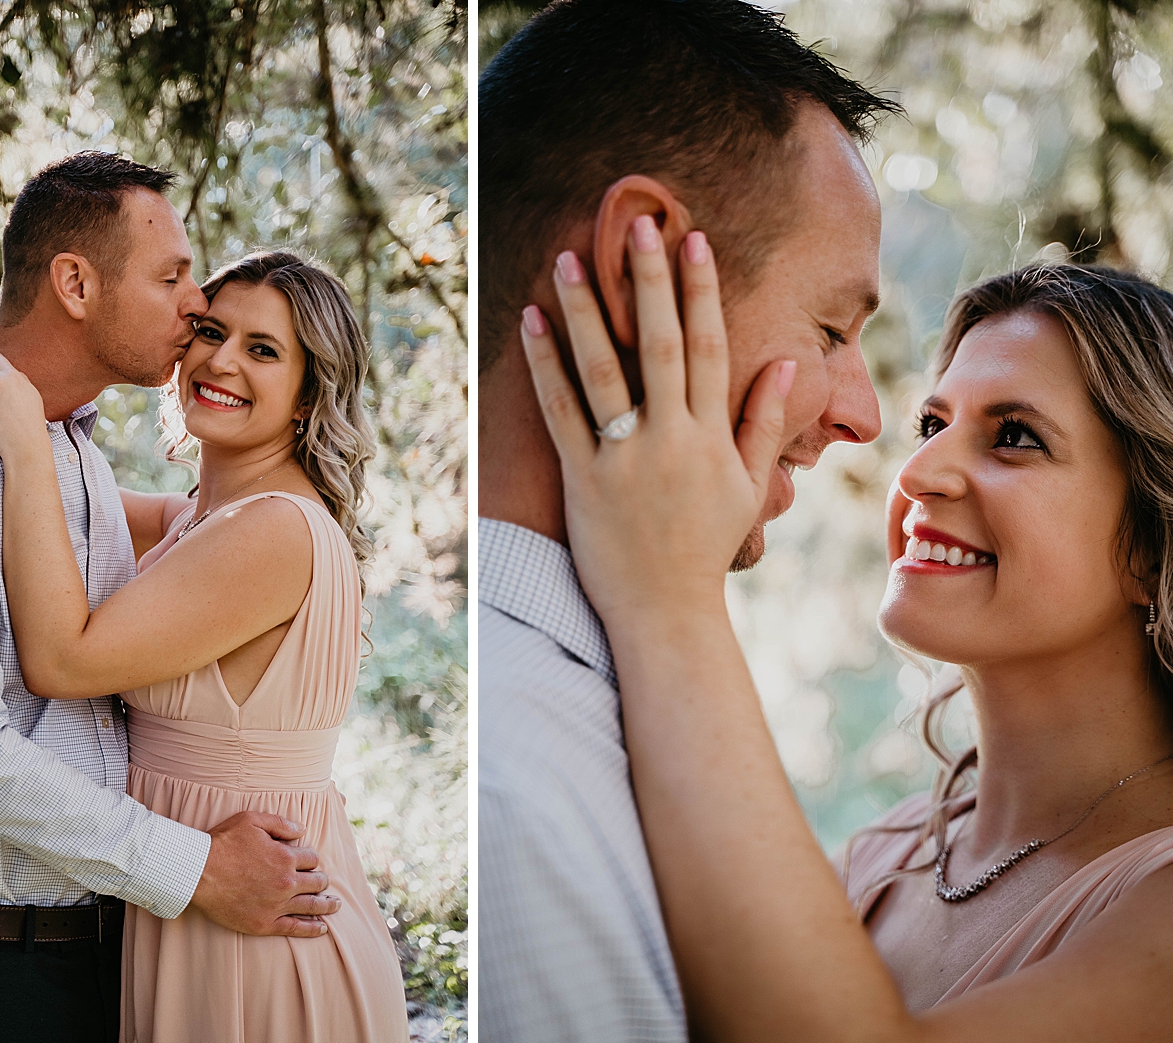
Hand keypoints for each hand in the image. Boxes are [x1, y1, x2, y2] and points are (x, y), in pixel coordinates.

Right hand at [188, 810, 340, 936]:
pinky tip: (322, 928)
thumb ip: (281, 823)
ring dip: (327, 905)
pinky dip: (312, 928)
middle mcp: (286, 883)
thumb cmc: (223, 842)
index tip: (306, 861)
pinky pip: (295, 928)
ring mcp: (277, 905)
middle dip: (321, 880)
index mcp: (285, 857)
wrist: (198, 872)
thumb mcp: (252, 820)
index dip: (310, 858)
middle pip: (316, 882)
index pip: (312, 859)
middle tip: (323, 882)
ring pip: (312, 906)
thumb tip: (302, 830)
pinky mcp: (264, 923)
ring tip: (335, 905)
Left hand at [520, 218, 795, 630]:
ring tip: (567, 257)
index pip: (711, 348)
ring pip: (603, 368)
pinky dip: (545, 365)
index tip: (694, 241)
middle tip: (640, 223)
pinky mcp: (581, 478)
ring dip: (584, 309)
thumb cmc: (706, 547)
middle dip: (651, 280)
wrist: (666, 612)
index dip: (702, 292)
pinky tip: (532, 322)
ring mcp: (623, 457)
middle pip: (661, 344)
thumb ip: (763, 422)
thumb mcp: (748, 487)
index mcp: (711, 436)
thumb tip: (788, 358)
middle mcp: (669, 438)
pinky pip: (560, 412)